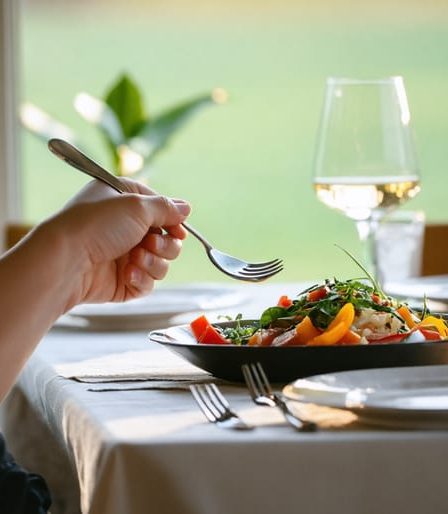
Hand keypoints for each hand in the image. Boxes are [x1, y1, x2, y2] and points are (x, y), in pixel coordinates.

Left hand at [49, 179, 190, 307]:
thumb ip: (166, 208)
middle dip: (164, 245)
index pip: (161, 210)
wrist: (67, 261)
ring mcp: (124, 256)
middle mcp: (125, 228)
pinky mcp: (122, 281)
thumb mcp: (137, 206)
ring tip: (134, 260)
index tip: (178, 230)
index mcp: (125, 203)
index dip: (173, 221)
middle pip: (167, 240)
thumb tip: (186, 208)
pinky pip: (148, 283)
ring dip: (153, 262)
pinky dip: (142, 278)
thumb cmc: (95, 225)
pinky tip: (127, 274)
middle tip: (149, 244)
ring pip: (161, 263)